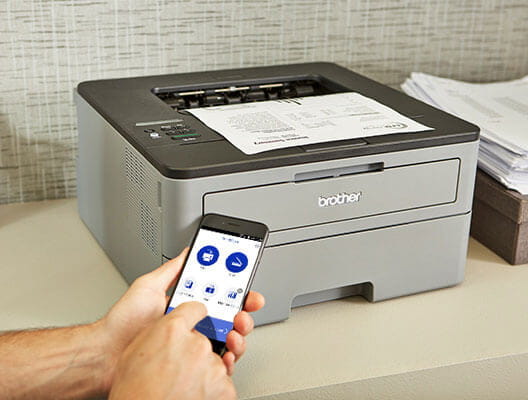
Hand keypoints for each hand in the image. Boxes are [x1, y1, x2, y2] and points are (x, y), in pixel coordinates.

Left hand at [98, 248, 264, 389]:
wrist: (107, 352)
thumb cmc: (124, 322)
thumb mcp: (149, 285)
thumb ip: (171, 269)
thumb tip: (188, 251)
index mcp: (187, 304)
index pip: (219, 294)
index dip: (237, 290)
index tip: (247, 286)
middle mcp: (194, 324)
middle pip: (231, 317)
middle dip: (244, 312)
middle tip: (243, 310)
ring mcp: (194, 344)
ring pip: (230, 339)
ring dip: (240, 333)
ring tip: (235, 329)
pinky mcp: (192, 363)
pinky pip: (218, 362)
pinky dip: (228, 358)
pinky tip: (226, 352)